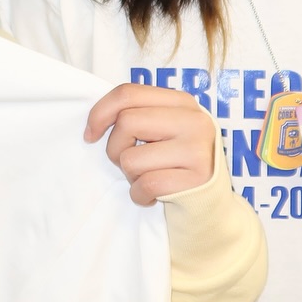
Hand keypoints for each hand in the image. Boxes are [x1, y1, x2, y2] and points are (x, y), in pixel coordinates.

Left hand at [85, 84, 216, 205]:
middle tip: (128, 164)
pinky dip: (140, 195)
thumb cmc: (175, 166)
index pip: (128, 93)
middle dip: (114, 149)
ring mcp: (198, 149)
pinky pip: (145, 185)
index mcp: (182, 102)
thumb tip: (94, 125)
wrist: (211, 208)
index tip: (90, 134)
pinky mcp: (197, 180)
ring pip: (130, 158)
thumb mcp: (161, 132)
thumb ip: (137, 116)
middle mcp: (194, 120)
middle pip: (126, 122)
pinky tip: (154, 196)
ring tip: (148, 179)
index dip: (100, 112)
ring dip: (130, 176)